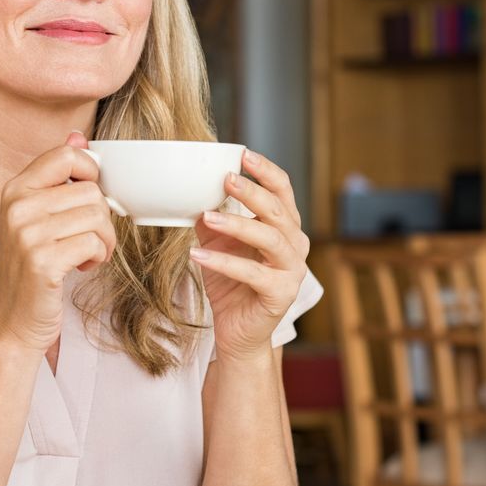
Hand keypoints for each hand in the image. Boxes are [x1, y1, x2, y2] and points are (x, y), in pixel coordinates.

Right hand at [0, 132, 116, 354]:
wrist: (12, 322)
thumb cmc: (30, 268)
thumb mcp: (37, 217)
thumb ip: (57, 176)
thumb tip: (79, 136)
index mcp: (15, 189)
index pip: (67, 155)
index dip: (91, 172)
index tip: (88, 198)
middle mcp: (18, 206)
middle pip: (90, 190)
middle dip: (101, 218)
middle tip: (88, 240)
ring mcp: (28, 234)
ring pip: (97, 216)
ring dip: (103, 241)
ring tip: (85, 255)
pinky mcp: (43, 262)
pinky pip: (94, 242)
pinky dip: (97, 257)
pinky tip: (80, 268)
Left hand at [191, 149, 308, 362]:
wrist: (237, 332)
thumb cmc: (231, 283)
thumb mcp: (217, 242)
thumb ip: (211, 215)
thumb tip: (190, 188)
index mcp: (285, 227)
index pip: (283, 190)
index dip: (266, 171)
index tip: (243, 154)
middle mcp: (295, 245)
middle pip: (278, 210)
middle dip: (252, 191)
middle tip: (226, 178)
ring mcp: (292, 271)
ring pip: (269, 238)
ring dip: (237, 224)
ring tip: (207, 216)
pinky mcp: (280, 294)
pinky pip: (252, 273)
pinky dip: (223, 262)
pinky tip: (197, 255)